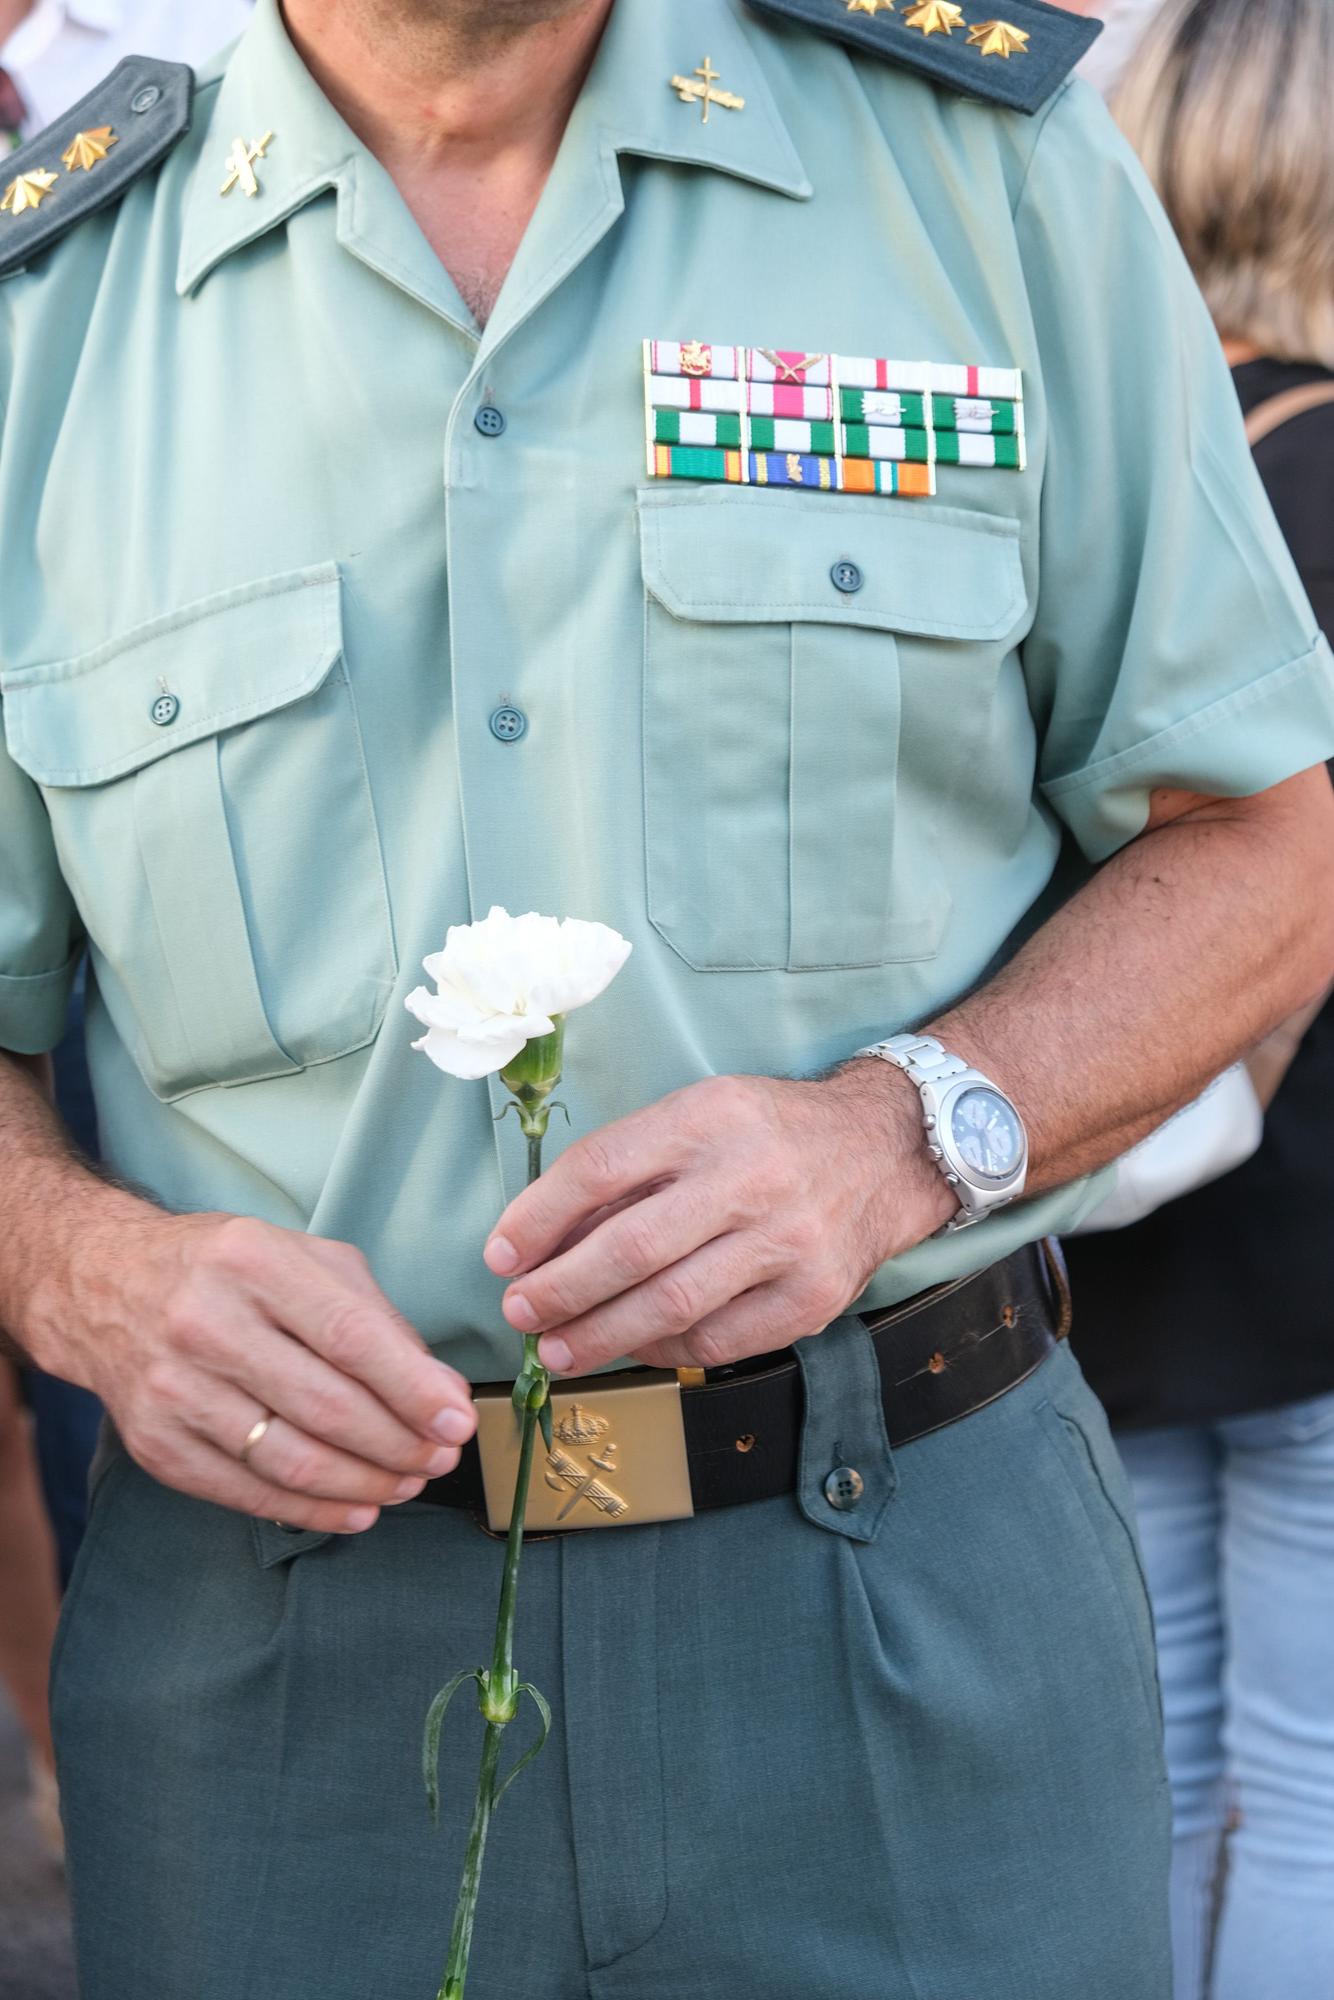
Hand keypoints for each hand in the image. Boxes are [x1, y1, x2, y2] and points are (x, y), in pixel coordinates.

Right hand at [32, 1210, 476, 1534]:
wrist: (105, 1286)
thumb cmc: (227, 1271)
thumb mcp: (303, 1258)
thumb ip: (374, 1316)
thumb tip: (438, 1389)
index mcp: (253, 1262)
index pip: (349, 1336)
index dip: (412, 1388)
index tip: (457, 1421)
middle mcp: (206, 1323)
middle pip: (326, 1406)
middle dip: (400, 1444)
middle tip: (442, 1458)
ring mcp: (174, 1389)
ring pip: (291, 1459)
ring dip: (365, 1484)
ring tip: (408, 1483)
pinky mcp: (156, 1445)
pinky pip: (249, 1492)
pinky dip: (314, 1510)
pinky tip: (357, 1508)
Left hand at [482, 1066, 953, 1373]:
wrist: (884, 1151)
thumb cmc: (768, 1135)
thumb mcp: (698, 1115)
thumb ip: (628, 1168)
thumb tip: (541, 1238)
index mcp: (708, 1118)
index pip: (602, 1168)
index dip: (539, 1218)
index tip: (500, 1255)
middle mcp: (749, 1177)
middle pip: (632, 1248)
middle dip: (560, 1290)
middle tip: (517, 1314)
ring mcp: (787, 1241)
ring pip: (671, 1305)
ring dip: (599, 1335)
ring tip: (557, 1349)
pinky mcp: (811, 1297)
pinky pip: (718, 1340)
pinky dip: (664, 1351)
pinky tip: (633, 1348)